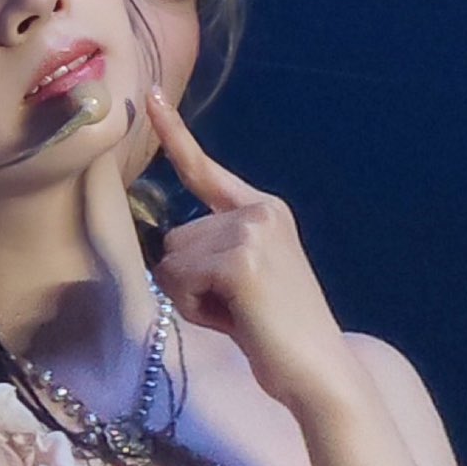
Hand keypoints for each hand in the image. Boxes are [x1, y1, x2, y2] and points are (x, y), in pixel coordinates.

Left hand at [150, 98, 355, 416]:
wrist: (318, 369)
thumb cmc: (275, 334)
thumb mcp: (243, 278)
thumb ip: (212, 252)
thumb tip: (165, 251)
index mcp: (264, 209)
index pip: (205, 170)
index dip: (174, 134)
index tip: (148, 96)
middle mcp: (260, 210)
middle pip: (174, 237)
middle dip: (190, 282)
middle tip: (237, 308)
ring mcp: (252, 231)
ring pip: (172, 261)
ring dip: (192, 298)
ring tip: (239, 315)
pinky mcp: (241, 259)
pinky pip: (180, 281)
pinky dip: (197, 310)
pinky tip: (237, 320)